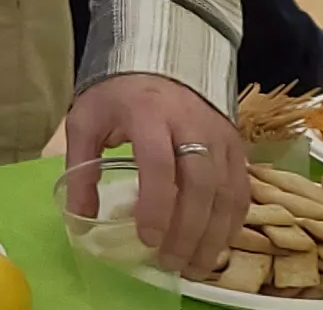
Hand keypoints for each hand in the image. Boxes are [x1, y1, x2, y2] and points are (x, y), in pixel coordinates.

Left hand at [63, 73, 245, 278]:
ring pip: (226, 191)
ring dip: (213, 234)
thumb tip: (80, 219)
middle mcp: (191, 124)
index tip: (147, 239)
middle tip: (171, 262)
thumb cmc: (118, 93)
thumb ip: (81, 168)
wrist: (160, 57)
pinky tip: (216, 244)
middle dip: (188, 230)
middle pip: (200, 184)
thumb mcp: (87, 120)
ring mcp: (219, 135)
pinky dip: (232, 221)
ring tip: (194, 266)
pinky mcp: (235, 145)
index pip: (159, 165)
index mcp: (148, 114)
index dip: (156, 206)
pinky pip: (241, 189)